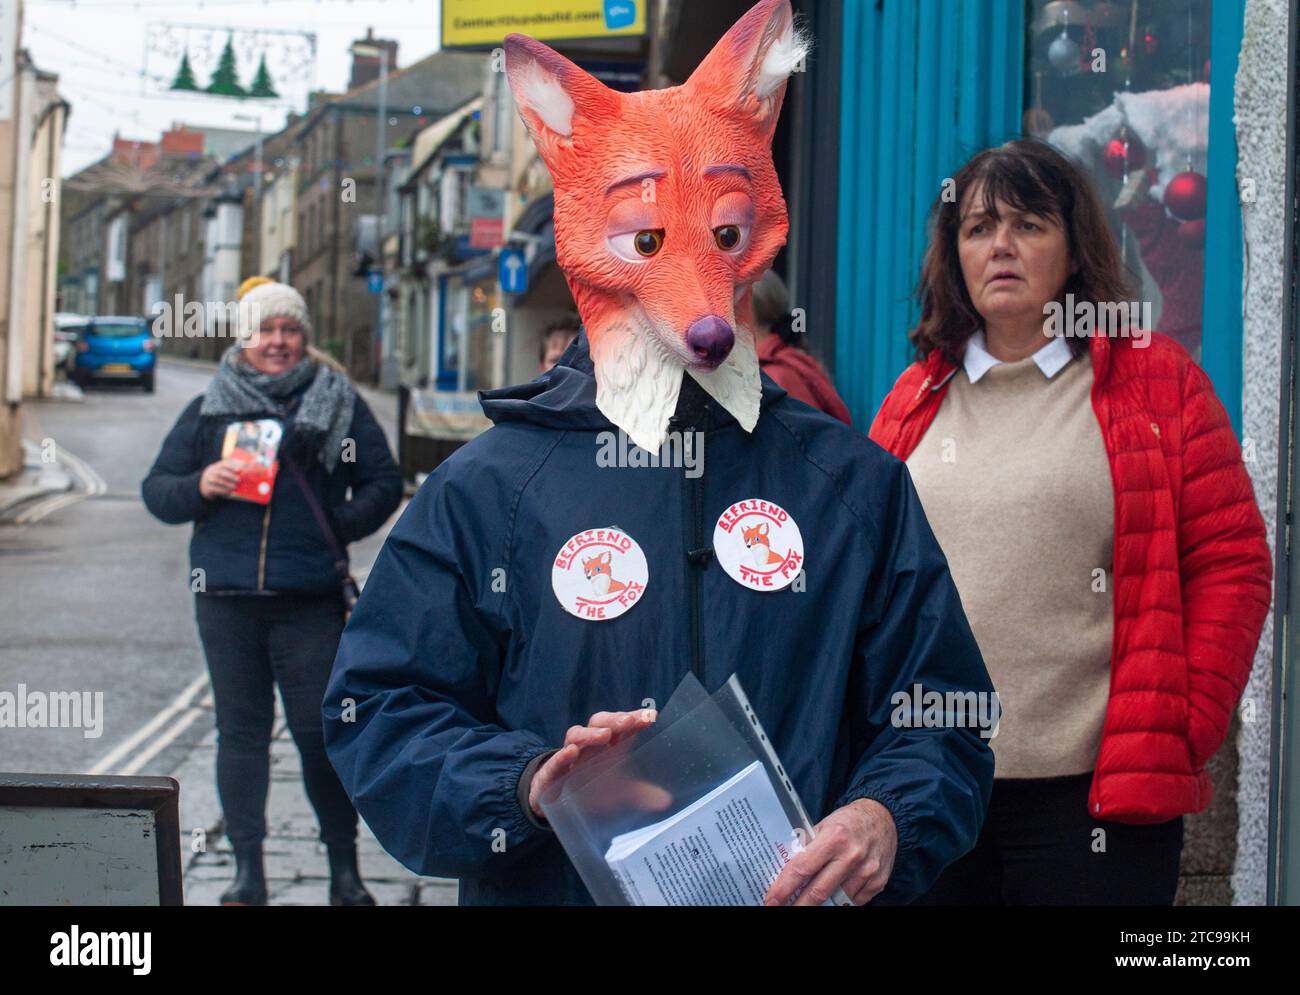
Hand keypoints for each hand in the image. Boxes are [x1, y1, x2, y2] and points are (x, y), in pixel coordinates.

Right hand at [199, 458, 243, 498]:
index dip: (232, 466)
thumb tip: (247, 466)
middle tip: (239, 479)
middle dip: (231, 476)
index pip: (224, 464)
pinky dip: (223, 490)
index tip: (239, 470)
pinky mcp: (207, 488)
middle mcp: (212, 471)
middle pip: (221, 472)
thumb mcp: (224, 471)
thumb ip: (234, 468)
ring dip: (228, 484)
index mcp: (217, 466)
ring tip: (235, 486)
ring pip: (218, 481)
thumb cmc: (220, 477)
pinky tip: (229, 492)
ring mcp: (208, 479)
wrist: (205, 485)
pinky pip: (215, 489)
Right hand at [528, 709, 658, 818]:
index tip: (652, 716)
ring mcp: (571, 756)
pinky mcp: (553, 771)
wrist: (559, 800)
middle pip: (600, 722)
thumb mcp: (620, 791)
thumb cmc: (594, 785)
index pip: (624, 725)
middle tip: (628, 721)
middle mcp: (591, 745)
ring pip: (577, 735)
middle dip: (614, 719)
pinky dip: (562, 755)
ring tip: (604, 735)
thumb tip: (666, 801)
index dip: (636, 718)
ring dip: (590, 733)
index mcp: (610, 744)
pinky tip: (571, 752)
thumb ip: (642, 794)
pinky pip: (556, 761)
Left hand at [764, 798, 897, 906]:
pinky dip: (841, 900)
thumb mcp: (824, 824)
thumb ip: (808, 846)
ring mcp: (866, 871)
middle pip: (818, 891)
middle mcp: (851, 856)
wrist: (884, 818)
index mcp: (834, 837)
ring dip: (819, 905)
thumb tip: (785, 870)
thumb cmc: (849, 821)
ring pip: (837, 899)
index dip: (784, 887)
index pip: (802, 867)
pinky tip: (833, 896)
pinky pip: (854, 901)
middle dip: (798, 905)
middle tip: (782, 910)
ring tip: (806, 903)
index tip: (772, 900)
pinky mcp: (877, 883)